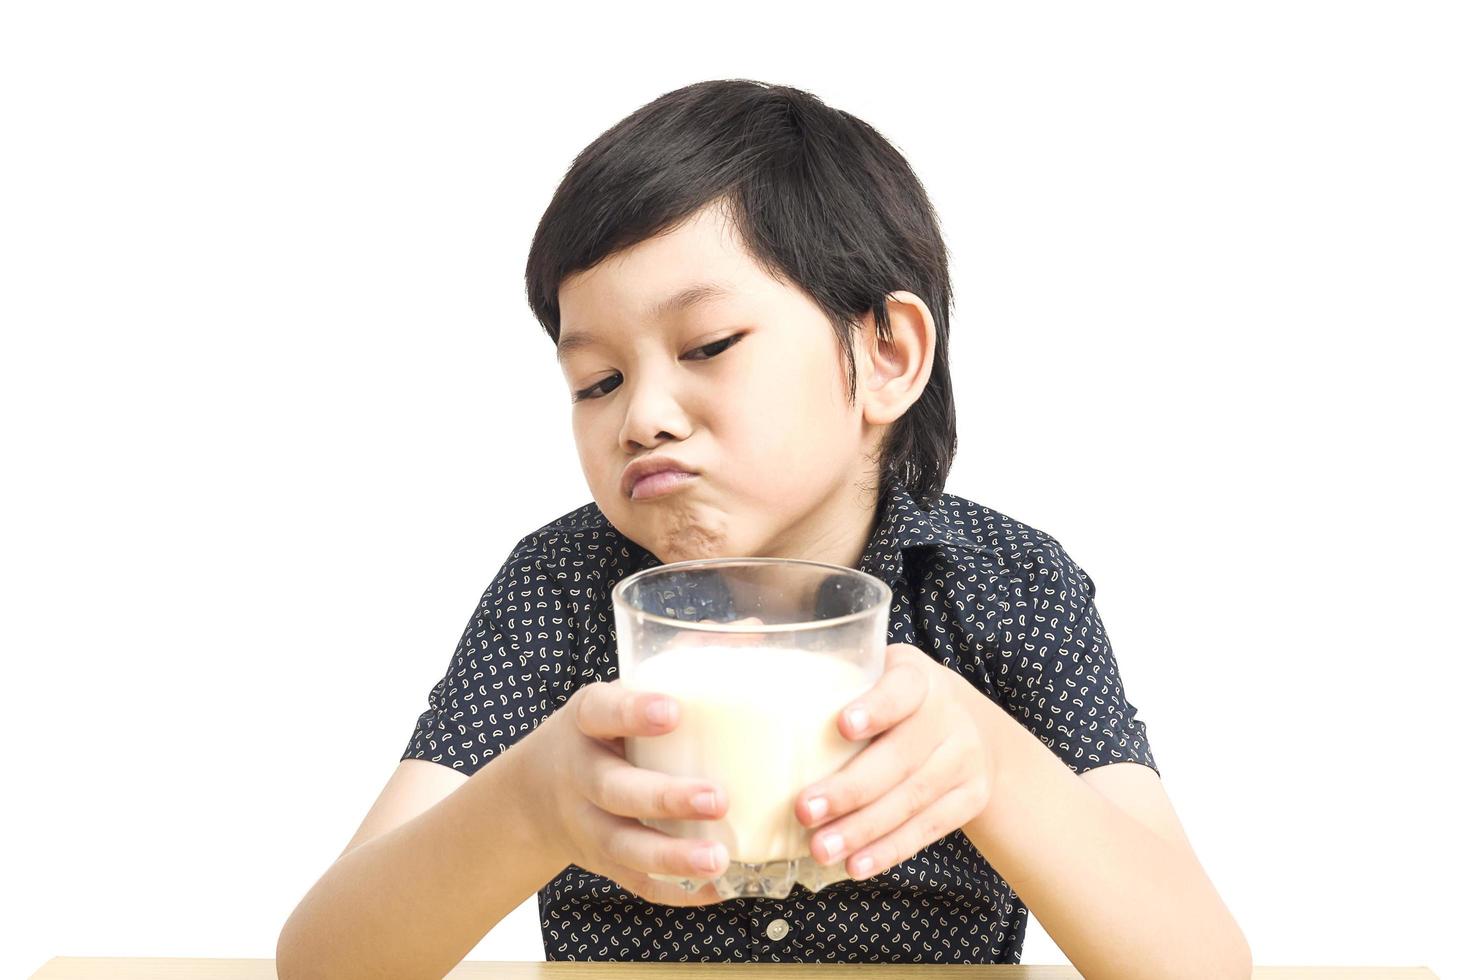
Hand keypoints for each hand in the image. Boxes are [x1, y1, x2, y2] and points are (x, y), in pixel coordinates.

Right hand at [536, 679, 731, 906]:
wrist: (535, 795)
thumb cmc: (603, 732)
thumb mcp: (620, 693)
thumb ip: (678, 664)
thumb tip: (749, 629)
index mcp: (585, 723)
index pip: (601, 712)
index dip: (632, 711)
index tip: (671, 710)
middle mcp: (580, 776)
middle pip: (616, 790)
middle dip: (666, 797)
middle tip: (718, 797)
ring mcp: (587, 825)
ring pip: (625, 846)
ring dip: (672, 857)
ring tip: (719, 860)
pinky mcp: (602, 864)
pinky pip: (636, 882)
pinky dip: (675, 892)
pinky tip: (717, 889)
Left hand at [794, 643, 995, 880]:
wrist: (970, 728)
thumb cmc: (894, 699)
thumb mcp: (874, 672)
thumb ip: (826, 670)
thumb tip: (744, 637)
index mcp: (917, 677)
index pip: (901, 688)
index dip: (877, 707)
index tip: (843, 725)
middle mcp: (948, 715)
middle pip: (901, 756)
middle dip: (851, 789)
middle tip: (804, 810)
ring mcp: (965, 759)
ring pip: (912, 799)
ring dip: (864, 829)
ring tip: (821, 849)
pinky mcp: (970, 798)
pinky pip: (928, 830)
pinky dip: (889, 851)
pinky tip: (855, 866)